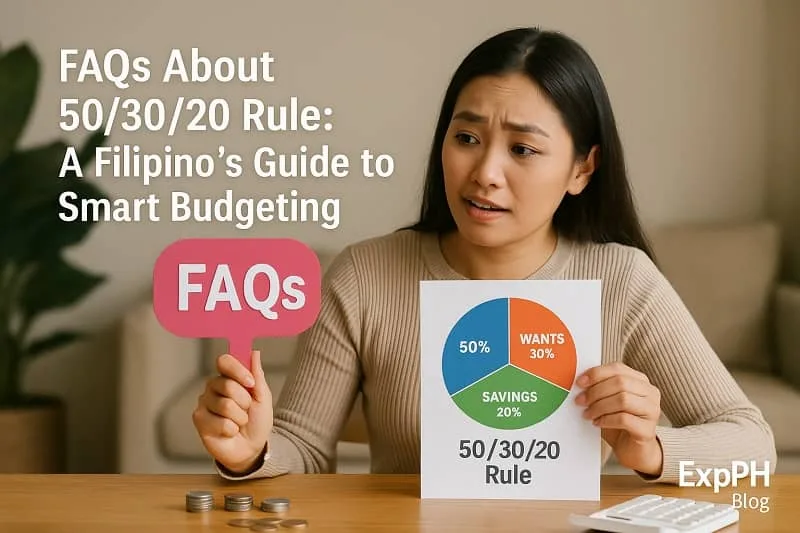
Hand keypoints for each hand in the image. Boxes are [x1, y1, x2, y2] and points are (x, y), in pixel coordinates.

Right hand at [192, 350, 273, 473]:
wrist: (252, 447)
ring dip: (239, 417)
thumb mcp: (263, 397)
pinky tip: (230, 432)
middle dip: (244, 401)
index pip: (224, 361)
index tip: (251, 383)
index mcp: (228, 377)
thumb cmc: (256, 421)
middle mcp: (213, 387)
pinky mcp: (199, 419)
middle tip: (246, 410)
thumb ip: (257, 375)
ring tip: (238, 423)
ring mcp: (204, 403)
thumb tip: (254, 352)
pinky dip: (231, 429)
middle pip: (226, 384)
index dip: (237, 370)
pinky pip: (220, 422)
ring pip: (225, 405)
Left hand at [575, 361, 662, 475]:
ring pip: (623, 400)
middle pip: (620, 383)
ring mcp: (652, 411)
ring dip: (599, 406)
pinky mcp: (648, 430)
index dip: (597, 374)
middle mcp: (650, 393)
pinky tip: (597, 423)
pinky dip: (606, 420)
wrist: (633, 450)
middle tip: (580, 401)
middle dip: (595, 391)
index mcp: (640, 381)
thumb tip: (580, 382)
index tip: (580, 383)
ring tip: (587, 414)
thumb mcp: (608, 401)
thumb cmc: (619, 423)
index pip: (618, 368)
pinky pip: (624, 419)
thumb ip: (599, 388)